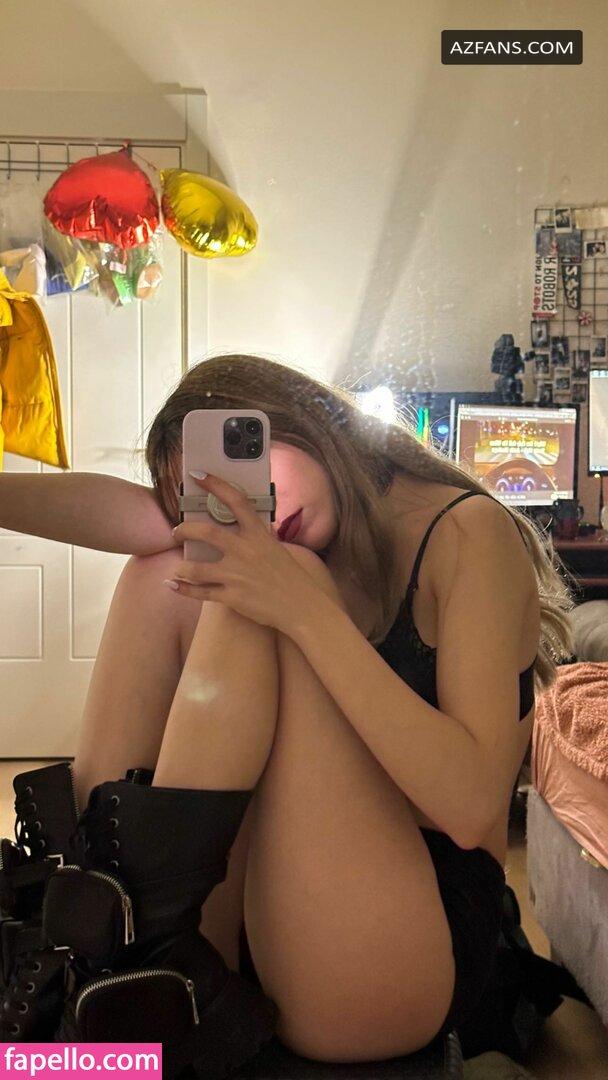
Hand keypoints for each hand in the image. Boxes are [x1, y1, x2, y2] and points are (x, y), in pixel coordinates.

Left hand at [167, 473, 325, 635]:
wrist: (301, 606)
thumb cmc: (290, 577)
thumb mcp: (275, 548)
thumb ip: (255, 537)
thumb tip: (239, 527)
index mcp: (258, 535)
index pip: (236, 501)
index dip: (215, 485)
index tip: (198, 475)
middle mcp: (245, 551)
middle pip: (206, 533)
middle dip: (184, 530)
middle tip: (176, 531)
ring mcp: (236, 575)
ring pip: (195, 568)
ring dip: (181, 567)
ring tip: (178, 567)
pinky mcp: (232, 596)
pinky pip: (200, 592)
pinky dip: (182, 589)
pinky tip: (172, 585)